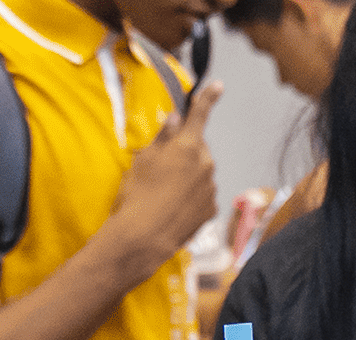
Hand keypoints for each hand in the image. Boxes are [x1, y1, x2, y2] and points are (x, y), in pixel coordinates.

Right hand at [100, 81, 223, 281]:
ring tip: (164, 193)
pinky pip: (202, 195)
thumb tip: (174, 119)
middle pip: (197, 148)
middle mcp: (205, 163)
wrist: (144, 238)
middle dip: (184, 152)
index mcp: (187, 146)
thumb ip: (162, 137)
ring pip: (200, 172)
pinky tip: (173, 207)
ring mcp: (210, 187)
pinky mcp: (211, 209)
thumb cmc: (137, 195)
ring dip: (187, 176)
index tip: (218, 86)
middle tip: (162, 167)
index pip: (199, 115)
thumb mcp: (142, 160)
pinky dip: (191, 197)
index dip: (208, 97)